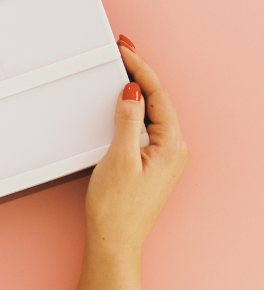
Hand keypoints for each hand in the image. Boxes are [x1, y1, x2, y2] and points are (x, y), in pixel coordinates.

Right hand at [85, 36, 190, 252]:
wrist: (115, 240)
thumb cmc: (117, 208)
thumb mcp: (119, 157)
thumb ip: (127, 121)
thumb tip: (133, 92)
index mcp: (172, 145)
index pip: (158, 94)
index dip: (140, 68)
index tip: (125, 49)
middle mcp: (174, 150)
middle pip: (158, 100)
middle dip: (140, 73)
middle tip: (123, 51)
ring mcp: (165, 158)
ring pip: (153, 112)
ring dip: (138, 90)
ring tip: (124, 69)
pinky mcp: (153, 164)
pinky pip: (147, 127)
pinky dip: (134, 110)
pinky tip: (123, 104)